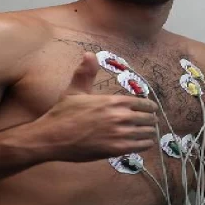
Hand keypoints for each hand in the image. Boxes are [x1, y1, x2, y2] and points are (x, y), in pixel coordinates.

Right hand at [27, 52, 158, 162]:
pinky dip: (145, 144)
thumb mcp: (75, 90)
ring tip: (149, 133)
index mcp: (113, 101)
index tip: (151, 109)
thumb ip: (86, 72)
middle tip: (151, 122)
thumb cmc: (63, 113)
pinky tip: (144, 143)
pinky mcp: (117, 150)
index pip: (143, 103)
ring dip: (149, 132)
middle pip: (148, 118)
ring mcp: (120, 134)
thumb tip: (89, 54)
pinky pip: (140, 146)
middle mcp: (120, 116)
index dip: (149, 107)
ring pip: (147, 133)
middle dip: (150, 119)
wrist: (52, 137)